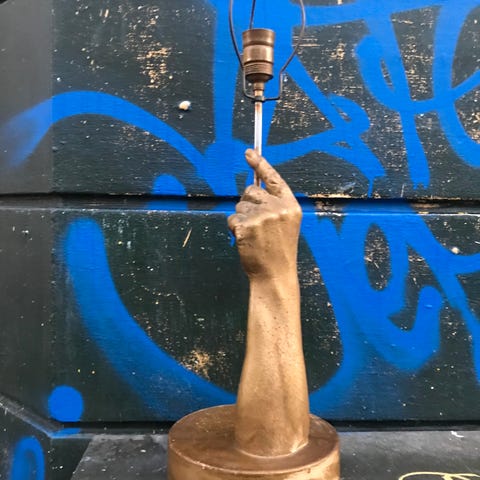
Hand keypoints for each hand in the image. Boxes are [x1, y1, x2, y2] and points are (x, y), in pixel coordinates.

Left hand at [228, 149, 301, 279]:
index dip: (260, 163)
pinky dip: (235, 229)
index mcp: (290, 205)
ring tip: (254, 236)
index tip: (249, 152)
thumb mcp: (286, 224)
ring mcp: (261, 216)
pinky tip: (246, 240)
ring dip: (241, 218)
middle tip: (257, 224)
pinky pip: (232, 219)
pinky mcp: (246, 226)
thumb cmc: (279, 250)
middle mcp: (277, 207)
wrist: (276, 274)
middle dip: (248, 203)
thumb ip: (274, 205)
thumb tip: (253, 188)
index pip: (274, 178)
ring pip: (239, 206)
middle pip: (250, 190)